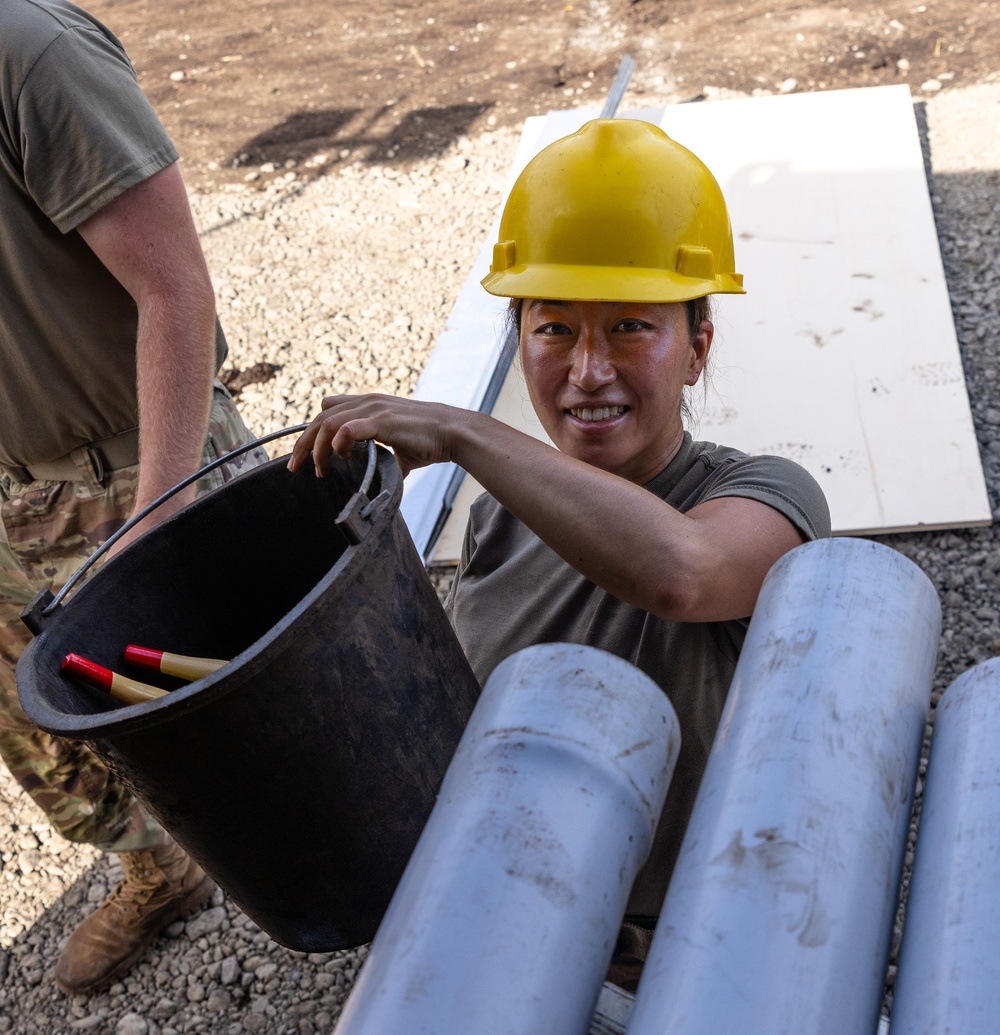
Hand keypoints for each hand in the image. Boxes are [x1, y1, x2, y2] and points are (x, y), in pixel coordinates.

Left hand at [287, 394, 469, 477]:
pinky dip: (338, 443)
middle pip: (320, 417)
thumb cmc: (430, 440)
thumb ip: (384, 456)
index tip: (307, 455)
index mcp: (368, 405)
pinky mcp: (382, 421)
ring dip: (318, 449)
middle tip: (295, 467)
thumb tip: (383, 479)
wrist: (453, 432)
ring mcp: (373, 409)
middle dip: (304, 444)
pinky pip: (347, 428)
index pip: (328, 408)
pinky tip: (342, 458)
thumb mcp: (399, 445)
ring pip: (328, 423)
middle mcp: (366, 402)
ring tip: (319, 470)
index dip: (313, 430)